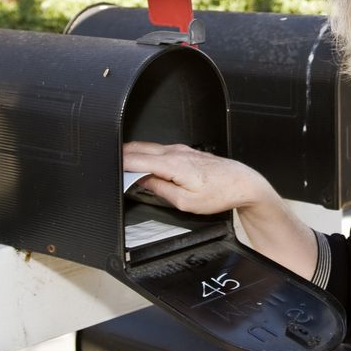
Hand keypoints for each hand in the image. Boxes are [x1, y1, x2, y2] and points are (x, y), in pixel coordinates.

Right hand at [122, 141, 274, 214]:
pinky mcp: (186, 151)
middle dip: (121, 156)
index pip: (137, 160)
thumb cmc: (220, 193)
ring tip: (120, 165)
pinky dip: (146, 154)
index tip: (107, 170)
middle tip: (107, 165)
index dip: (119, 164)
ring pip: (149, 148)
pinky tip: (142, 163)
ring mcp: (181, 149)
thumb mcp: (186, 202)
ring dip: (133, 154)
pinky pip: (159, 150)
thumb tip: (142, 181)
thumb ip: (161, 190)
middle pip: (139, 149)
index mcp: (173, 164)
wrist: (243, 183)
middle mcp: (175, 152)